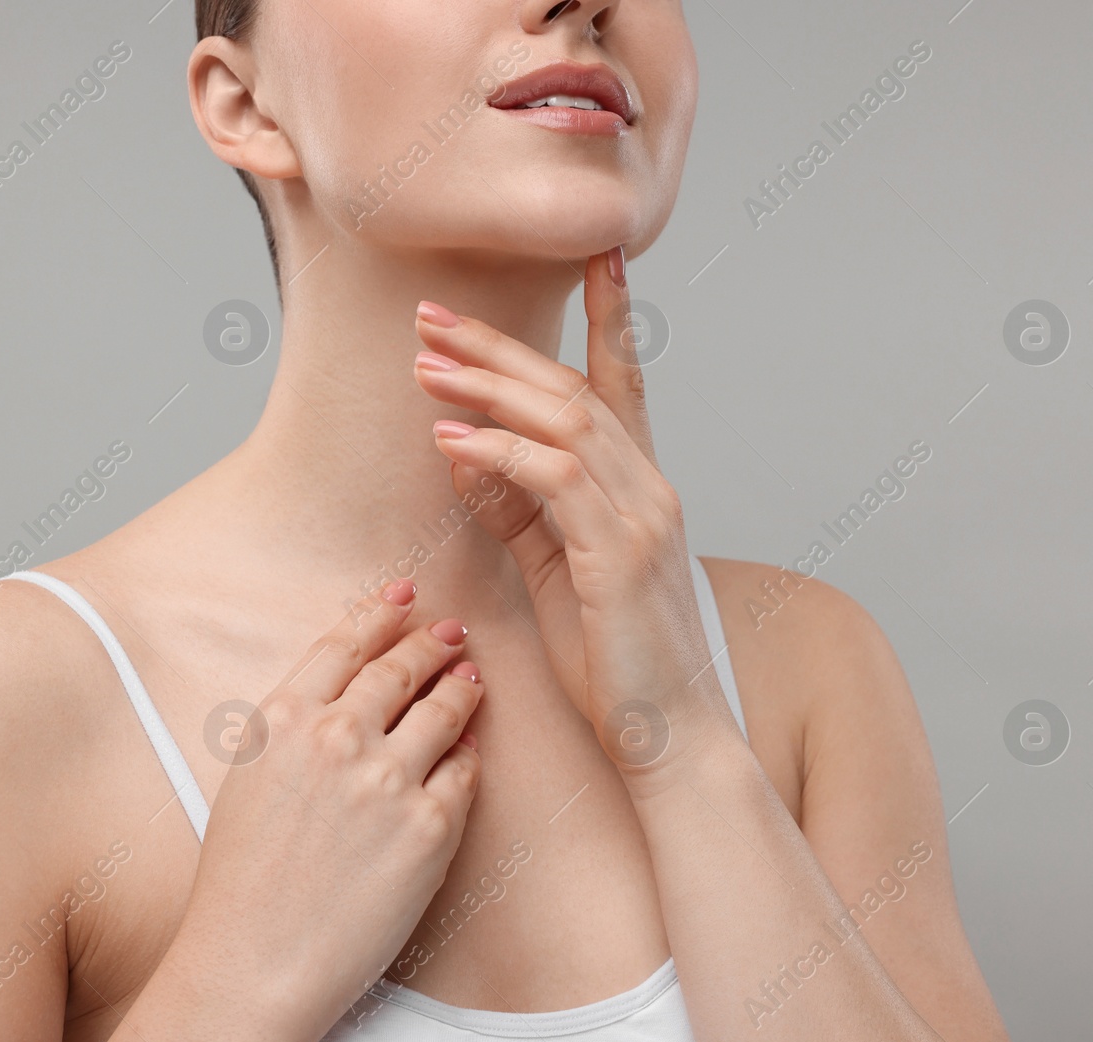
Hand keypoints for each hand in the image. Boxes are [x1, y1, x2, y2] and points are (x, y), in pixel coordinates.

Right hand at [168, 581, 482, 1041]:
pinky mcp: (430, 827)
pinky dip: (468, 754)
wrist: (254, 962)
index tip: (403, 593)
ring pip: (444, 710)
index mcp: (283, 720)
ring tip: (470, 676)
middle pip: (400, 668)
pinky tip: (471, 746)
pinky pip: (464, 772)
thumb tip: (345, 695)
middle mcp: (337, 737)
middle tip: (451, 630)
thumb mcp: (247, 778)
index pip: (344, 643)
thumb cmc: (240, 881)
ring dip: (461, 686)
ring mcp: (388, 780)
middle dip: (431, 641)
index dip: (380, 611)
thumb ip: (292, 728)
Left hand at [412, 250, 731, 774]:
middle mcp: (650, 488)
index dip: (611, 314)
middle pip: (573, 387)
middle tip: (430, 315)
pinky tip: (452, 436)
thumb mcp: (553, 570)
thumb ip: (516, 508)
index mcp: (640, 488)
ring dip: (488, 386)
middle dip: (497, 345)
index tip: (595, 253)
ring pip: (565, 418)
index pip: (623, 382)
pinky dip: (502, 449)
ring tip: (424, 365)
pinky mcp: (620, 554)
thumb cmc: (614, 660)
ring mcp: (642, 517)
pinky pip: (556, 478)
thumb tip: (466, 449)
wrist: (667, 736)